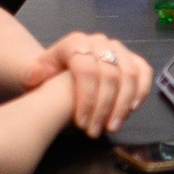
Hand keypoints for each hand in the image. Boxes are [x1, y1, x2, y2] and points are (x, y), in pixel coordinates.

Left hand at [25, 34, 152, 137]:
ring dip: (123, 105)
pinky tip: (131, 110)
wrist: (64, 69)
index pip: (86, 70)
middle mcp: (99, 41)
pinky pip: (144, 72)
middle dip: (104, 107)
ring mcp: (118, 48)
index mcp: (75, 43)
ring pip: (129, 75)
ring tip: (112, 127)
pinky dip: (141, 91)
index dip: (86, 99)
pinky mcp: (132, 58)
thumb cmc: (49, 76)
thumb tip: (34, 75)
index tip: (80, 124)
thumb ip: (30, 74)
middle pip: (109, 75)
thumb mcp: (34, 75)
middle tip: (95, 132)